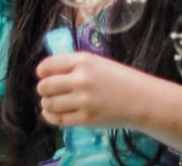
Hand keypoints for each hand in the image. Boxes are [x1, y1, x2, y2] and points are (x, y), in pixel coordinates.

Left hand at [35, 52, 151, 128]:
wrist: (139, 98)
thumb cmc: (118, 78)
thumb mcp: (96, 62)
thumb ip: (73, 65)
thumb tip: (46, 73)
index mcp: (83, 61)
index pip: (47, 66)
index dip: (42, 72)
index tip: (44, 75)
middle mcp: (81, 80)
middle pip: (45, 86)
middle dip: (43, 89)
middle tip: (48, 91)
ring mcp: (83, 101)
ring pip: (49, 104)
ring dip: (47, 103)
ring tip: (53, 102)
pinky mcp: (85, 119)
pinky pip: (58, 119)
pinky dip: (51, 116)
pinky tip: (54, 113)